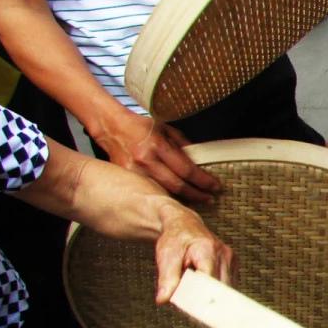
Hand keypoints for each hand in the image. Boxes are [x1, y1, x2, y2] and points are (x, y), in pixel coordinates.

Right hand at [94, 107, 221, 205]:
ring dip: (183, 199)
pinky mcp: (127, 179)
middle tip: (210, 199)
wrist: (112, 127)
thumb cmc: (140, 126)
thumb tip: (200, 163)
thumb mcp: (167, 129)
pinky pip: (151, 191)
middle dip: (197, 195)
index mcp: (157, 145)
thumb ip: (183, 146)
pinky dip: (165, 197)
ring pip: (164, 192)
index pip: (186, 169)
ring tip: (197, 201)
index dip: (203, 181)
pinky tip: (176, 200)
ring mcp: (134, 172)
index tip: (215, 187)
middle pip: (176, 186)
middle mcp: (145, 160)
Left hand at [152, 201, 234, 303]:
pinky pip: (228, 286)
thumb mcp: (166, 257)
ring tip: (197, 297)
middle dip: (207, 301)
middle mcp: (224, 254)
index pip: (210, 280)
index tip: (196, 314)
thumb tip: (163, 299)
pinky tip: (205, 292)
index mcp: (207, 249)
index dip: (204, 298)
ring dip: (213, 297)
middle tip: (192, 313)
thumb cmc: (174, 240)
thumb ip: (167, 278)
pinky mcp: (233, 265)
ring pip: (227, 289)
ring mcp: (231, 259)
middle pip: (221, 288)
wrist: (184, 225)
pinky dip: (217, 292)